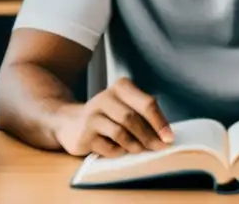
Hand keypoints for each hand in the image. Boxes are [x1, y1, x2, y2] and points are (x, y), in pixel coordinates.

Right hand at [52, 77, 174, 157]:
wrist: (69, 122)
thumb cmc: (107, 116)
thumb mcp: (125, 107)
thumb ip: (144, 117)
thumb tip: (165, 137)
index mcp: (121, 87)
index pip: (146, 103)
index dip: (160, 122)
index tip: (169, 138)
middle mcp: (105, 97)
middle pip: (133, 118)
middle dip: (149, 136)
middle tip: (158, 148)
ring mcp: (92, 115)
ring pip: (121, 132)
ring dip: (134, 145)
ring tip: (139, 150)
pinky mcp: (84, 134)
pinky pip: (108, 147)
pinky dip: (118, 152)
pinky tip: (118, 150)